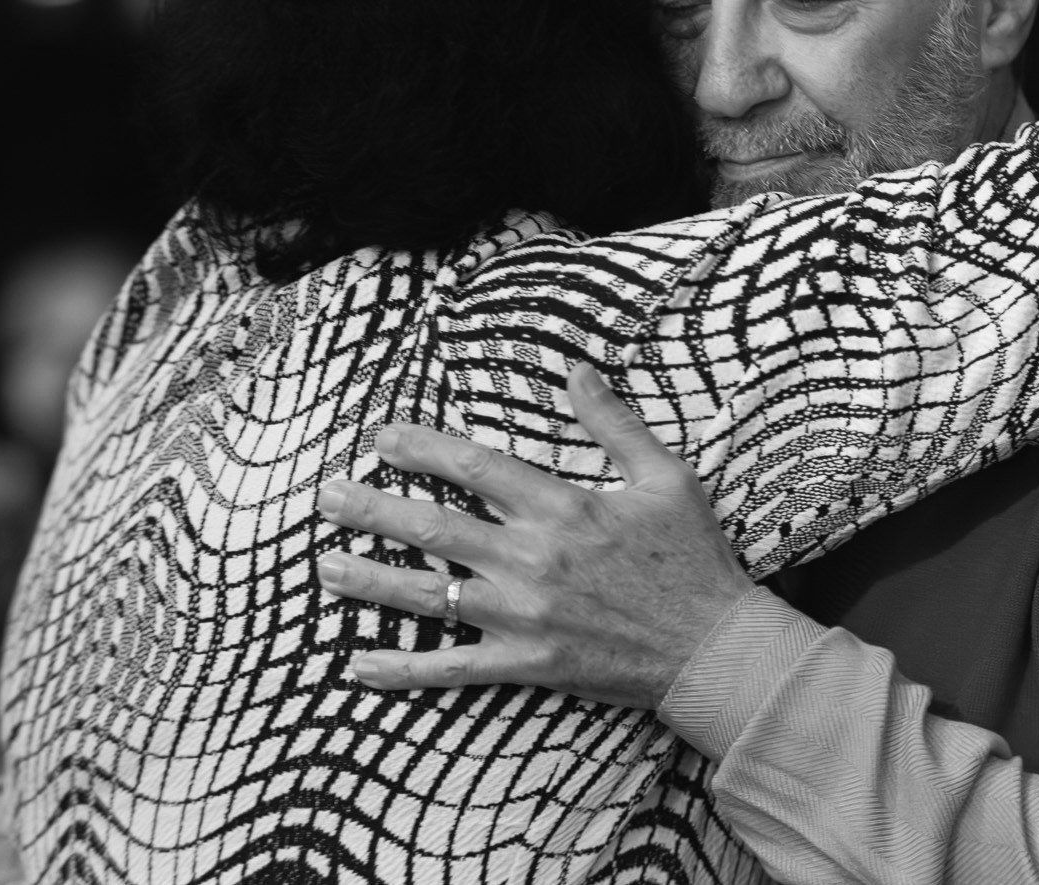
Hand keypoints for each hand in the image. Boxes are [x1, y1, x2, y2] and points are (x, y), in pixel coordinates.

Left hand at [315, 363, 753, 708]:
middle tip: (326, 497)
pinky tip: (360, 664)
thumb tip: (576, 369)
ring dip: (372, 580)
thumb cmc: (692, 559)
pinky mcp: (527, 665)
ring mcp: (524, 617)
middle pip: (434, 528)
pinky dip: (403, 669)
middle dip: (373, 509)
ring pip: (430, 596)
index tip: (382, 437)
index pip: (475, 468)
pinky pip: (452, 669)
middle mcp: (531, 560)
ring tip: (324, 567)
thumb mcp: (665, 477)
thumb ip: (615, 423)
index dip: (422, 449)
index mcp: (561, 508)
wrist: (713, 648)